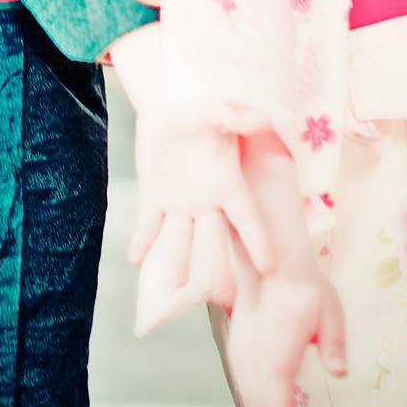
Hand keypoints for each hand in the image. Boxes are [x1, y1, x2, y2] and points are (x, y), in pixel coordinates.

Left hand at [127, 108, 273, 312]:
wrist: (165, 107)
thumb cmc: (198, 110)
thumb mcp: (215, 110)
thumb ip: (233, 117)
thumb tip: (261, 120)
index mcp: (228, 185)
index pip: (247, 219)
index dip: (259, 242)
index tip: (271, 268)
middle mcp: (209, 203)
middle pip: (215, 242)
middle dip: (220, 269)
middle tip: (225, 298)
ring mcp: (181, 204)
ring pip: (182, 241)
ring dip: (179, 265)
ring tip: (174, 294)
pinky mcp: (155, 199)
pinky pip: (149, 225)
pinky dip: (143, 240)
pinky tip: (135, 259)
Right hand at [224, 269, 347, 406]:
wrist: (269, 260)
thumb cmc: (304, 286)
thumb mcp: (329, 311)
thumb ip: (334, 344)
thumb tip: (340, 372)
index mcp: (275, 354)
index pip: (281, 405)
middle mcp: (253, 359)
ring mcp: (241, 355)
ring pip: (254, 402)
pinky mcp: (237, 350)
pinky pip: (246, 388)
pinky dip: (263, 406)